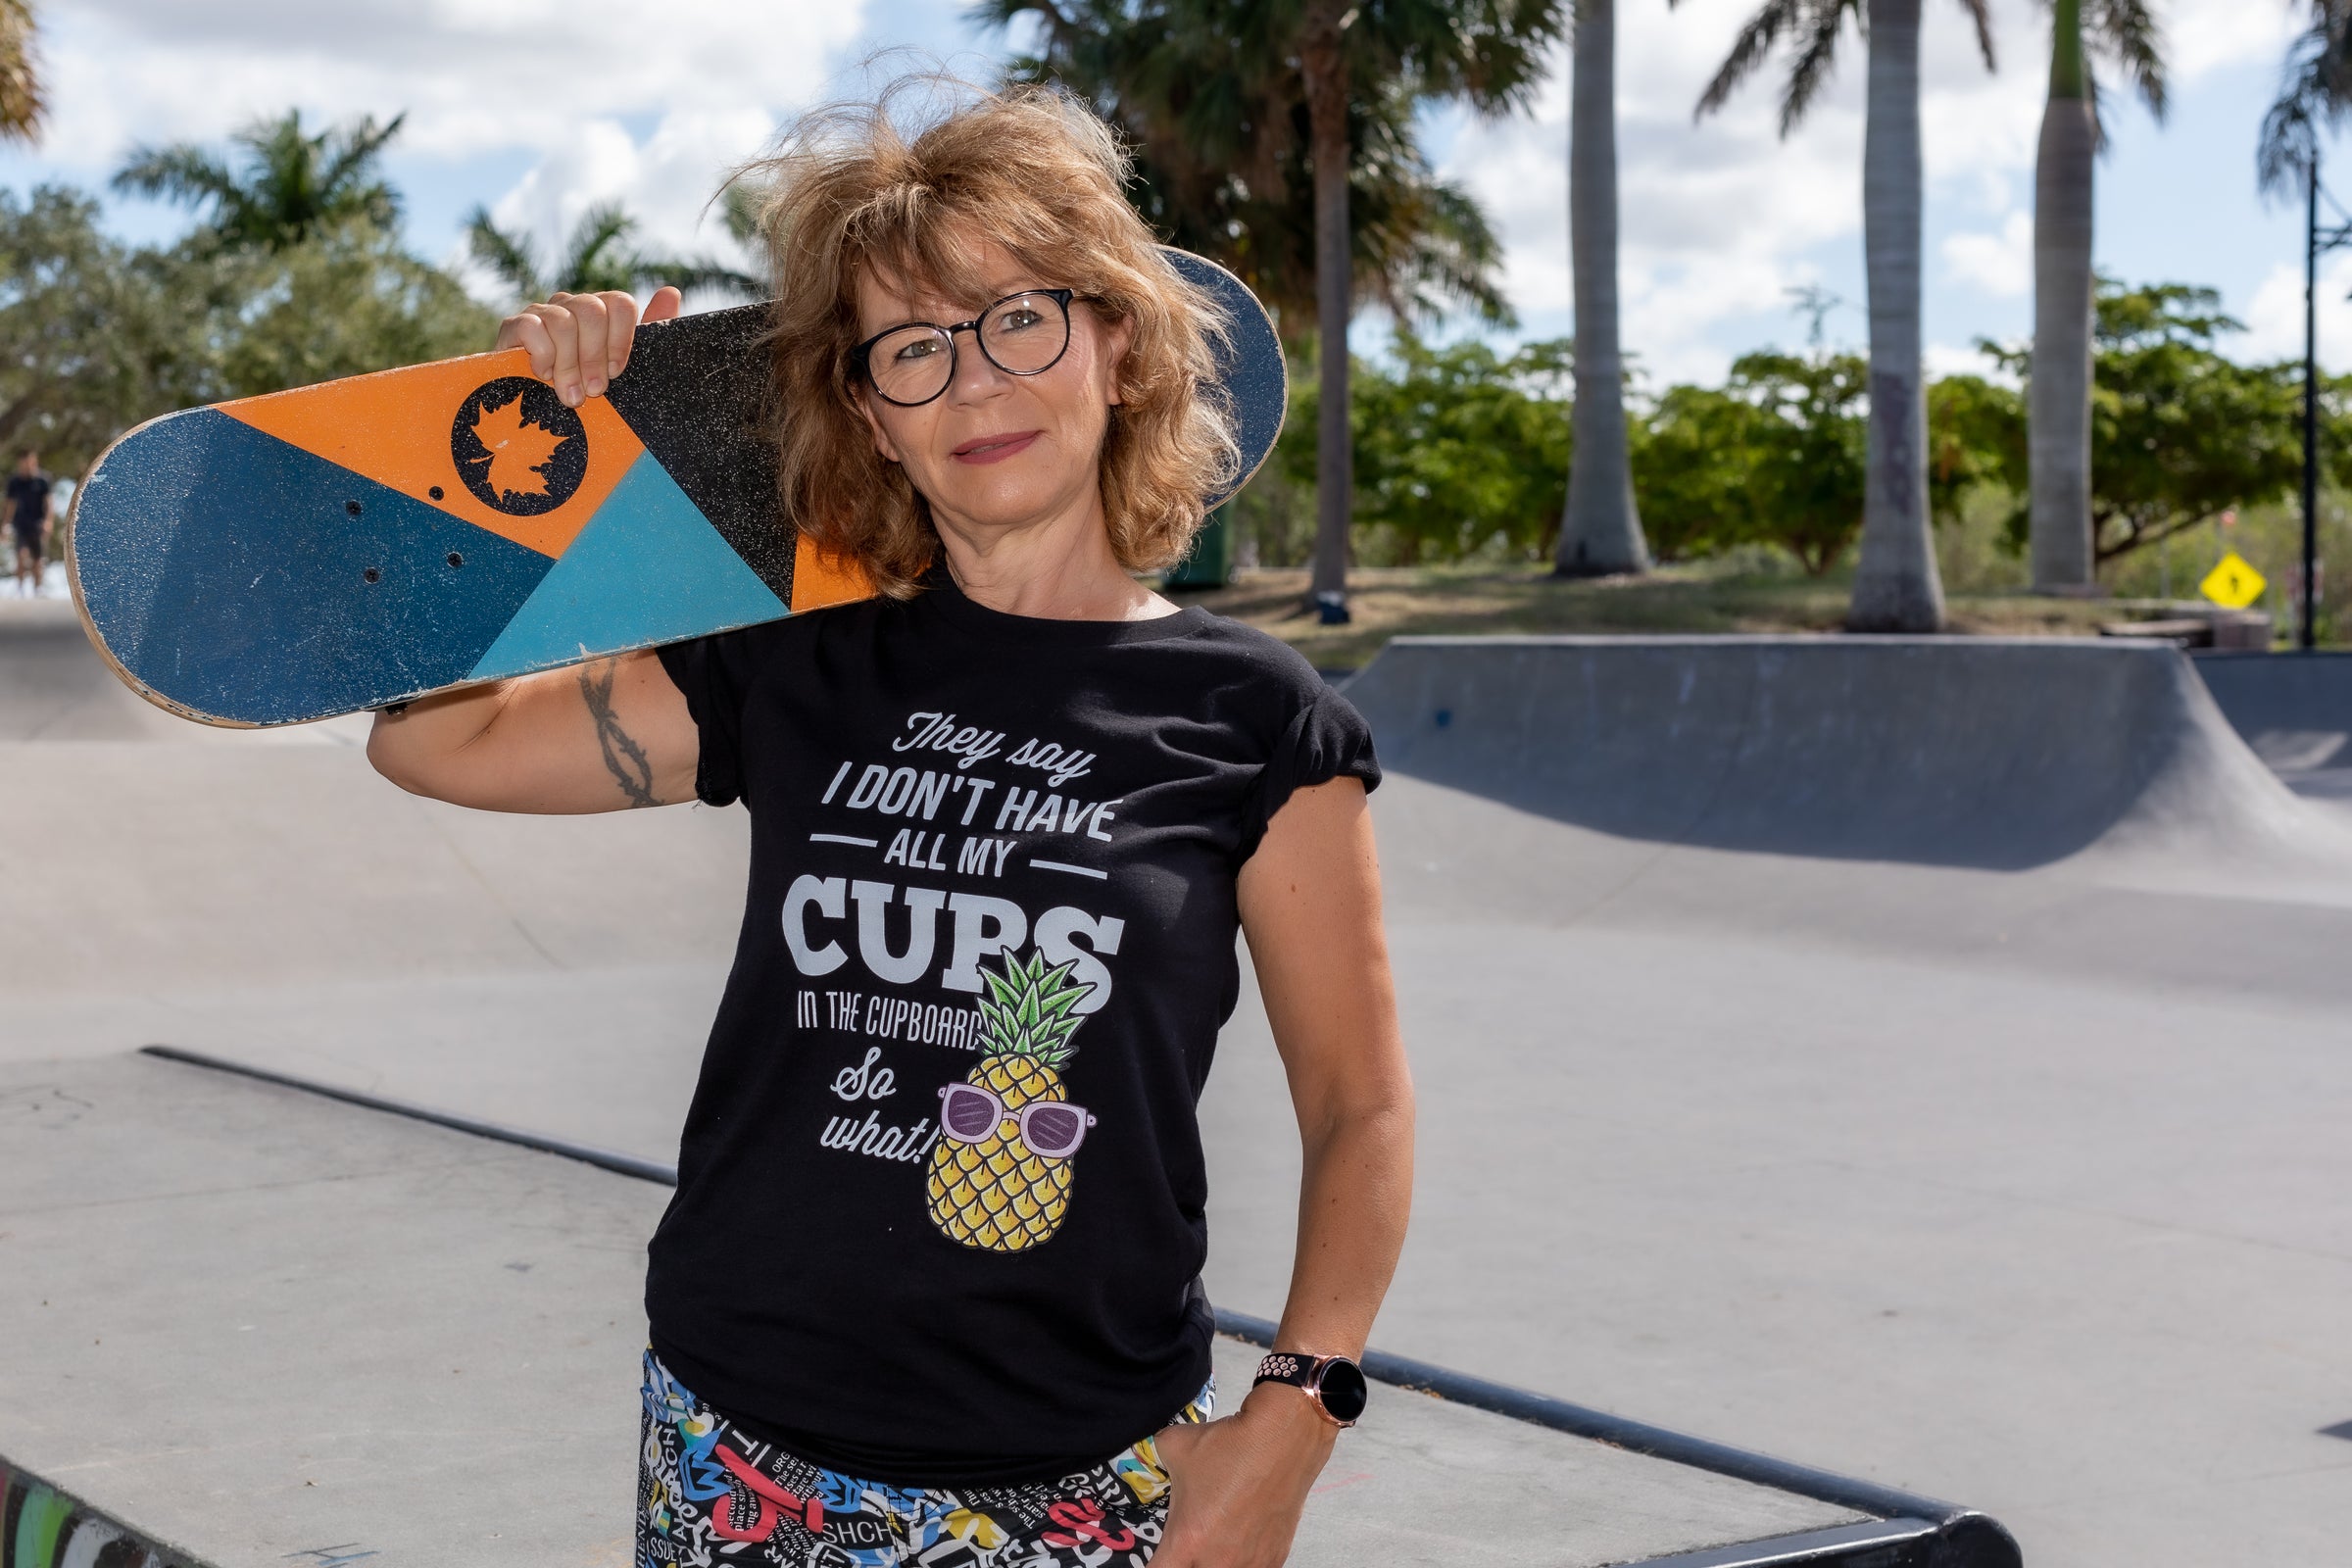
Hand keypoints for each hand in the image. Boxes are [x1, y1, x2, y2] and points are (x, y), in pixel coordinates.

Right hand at [492, 285, 682, 406]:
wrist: (535, 415)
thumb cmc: (586, 388)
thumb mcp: (622, 369)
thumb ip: (651, 330)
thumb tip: (671, 291)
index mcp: (602, 312)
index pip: (620, 303)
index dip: (621, 339)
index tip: (616, 372)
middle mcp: (573, 305)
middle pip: (592, 309)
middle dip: (594, 356)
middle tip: (593, 391)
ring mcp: (543, 312)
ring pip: (563, 321)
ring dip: (569, 365)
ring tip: (570, 395)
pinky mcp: (514, 325)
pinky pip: (532, 327)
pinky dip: (542, 356)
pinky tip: (542, 376)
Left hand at [1150, 1383, 1337, 1566]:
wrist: (1281, 1438)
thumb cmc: (1229, 1444)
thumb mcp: (1172, 1444)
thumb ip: (1156, 1461)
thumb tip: (1155, 1457)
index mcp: (1186, 1539)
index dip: (1153, 1563)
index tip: (1158, 1553)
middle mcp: (1217, 1560)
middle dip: (1187, 1559)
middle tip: (1190, 1541)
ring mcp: (1249, 1562)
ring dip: (1217, 1559)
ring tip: (1218, 1535)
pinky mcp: (1274, 1557)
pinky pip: (1252, 1567)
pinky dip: (1245, 1558)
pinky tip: (1244, 1538)